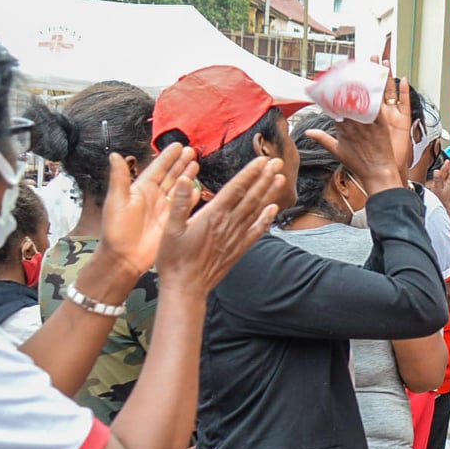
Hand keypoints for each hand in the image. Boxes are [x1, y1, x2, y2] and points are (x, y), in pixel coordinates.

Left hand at [96, 144, 200, 282]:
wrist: (124, 258)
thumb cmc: (116, 230)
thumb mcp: (116, 201)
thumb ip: (119, 178)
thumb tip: (114, 155)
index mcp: (140, 189)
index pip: (157, 168)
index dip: (167, 157)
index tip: (177, 145)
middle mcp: (154, 197)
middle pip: (171, 175)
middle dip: (181, 163)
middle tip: (192, 151)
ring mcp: (164, 209)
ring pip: (178, 188)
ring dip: (187, 176)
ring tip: (197, 164)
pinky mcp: (171, 221)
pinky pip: (183, 206)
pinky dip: (191, 197)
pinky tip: (198, 189)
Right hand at [157, 155, 286, 296]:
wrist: (186, 288)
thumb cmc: (174, 259)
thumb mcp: (169, 229)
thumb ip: (178, 203)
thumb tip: (184, 179)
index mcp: (212, 216)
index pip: (235, 189)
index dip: (250, 173)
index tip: (262, 160)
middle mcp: (228, 225)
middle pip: (251, 197)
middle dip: (264, 178)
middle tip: (277, 162)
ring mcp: (235, 237)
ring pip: (256, 211)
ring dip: (269, 193)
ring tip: (280, 178)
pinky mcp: (238, 249)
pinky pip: (256, 231)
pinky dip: (266, 219)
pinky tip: (273, 209)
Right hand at [306, 75, 411, 194]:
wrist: (377, 172)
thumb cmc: (358, 163)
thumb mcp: (337, 150)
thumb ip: (322, 139)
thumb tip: (307, 132)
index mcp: (341, 129)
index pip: (332, 107)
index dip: (329, 93)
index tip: (324, 83)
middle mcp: (353, 124)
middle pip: (345, 100)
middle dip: (342, 84)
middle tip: (340, 69)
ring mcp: (366, 123)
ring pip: (360, 99)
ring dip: (360, 83)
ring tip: (358, 69)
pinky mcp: (380, 123)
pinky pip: (376, 105)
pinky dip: (375, 93)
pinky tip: (373, 81)